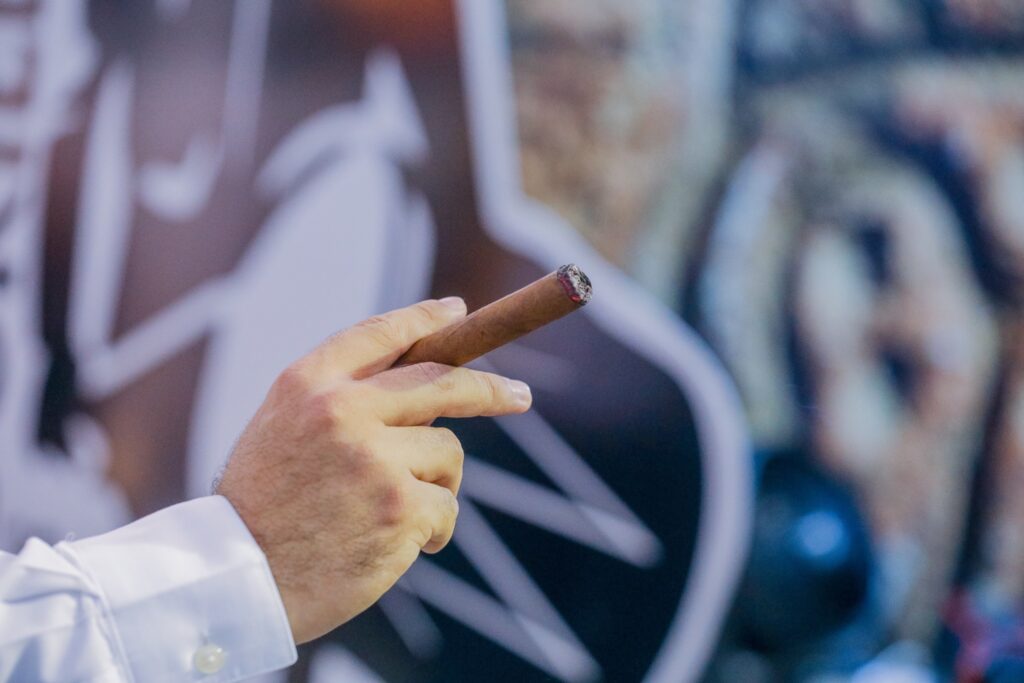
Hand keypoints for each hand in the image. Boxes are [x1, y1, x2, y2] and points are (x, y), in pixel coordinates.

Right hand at [215, 298, 531, 642]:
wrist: (235, 582)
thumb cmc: (261, 509)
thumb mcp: (282, 429)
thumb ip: (338, 398)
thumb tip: (419, 379)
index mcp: (307, 384)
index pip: (381, 334)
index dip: (426, 318)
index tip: (458, 312)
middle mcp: (342, 410)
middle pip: (441, 381)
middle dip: (488, 389)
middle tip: (518, 395)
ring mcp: (374, 457)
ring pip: (447, 451)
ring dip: (435, 484)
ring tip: (393, 515)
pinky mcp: (401, 506)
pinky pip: (447, 506)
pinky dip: (434, 530)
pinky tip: (398, 546)